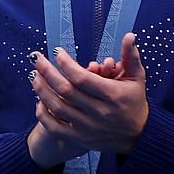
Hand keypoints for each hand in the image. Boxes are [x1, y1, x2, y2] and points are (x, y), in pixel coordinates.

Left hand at [30, 33, 149, 156]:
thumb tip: (129, 35)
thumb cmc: (135, 102)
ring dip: (41, 90)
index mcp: (112, 95)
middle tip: (36, 58)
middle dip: (46, 72)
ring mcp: (88, 127)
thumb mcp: (137, 78)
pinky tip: (38, 101)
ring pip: (57, 107)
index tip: (56, 52)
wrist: (139, 137)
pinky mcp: (80, 139)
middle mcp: (99, 112)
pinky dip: (43, 114)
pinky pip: (54, 128)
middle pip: (65, 90)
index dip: (66, 64)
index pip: (82, 78)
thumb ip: (131, 56)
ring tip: (33, 75)